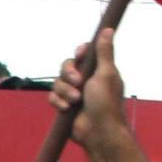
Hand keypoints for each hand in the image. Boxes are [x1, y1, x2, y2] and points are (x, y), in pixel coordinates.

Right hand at [52, 29, 131, 147]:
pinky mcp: (65, 105)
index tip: (79, 55)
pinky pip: (53, 97)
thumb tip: (108, 29)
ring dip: (65, 91)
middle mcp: (86, 79)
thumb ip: (104, 52)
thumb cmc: (106, 103)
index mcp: (98, 70)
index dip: (79, 52)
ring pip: (58, 82)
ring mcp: (74, 92)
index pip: (84, 53)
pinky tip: (67, 109)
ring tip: (75, 101)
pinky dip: (59, 102)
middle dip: (69, 73)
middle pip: (66, 66)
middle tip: (78, 82)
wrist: (98, 131)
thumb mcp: (106, 74)